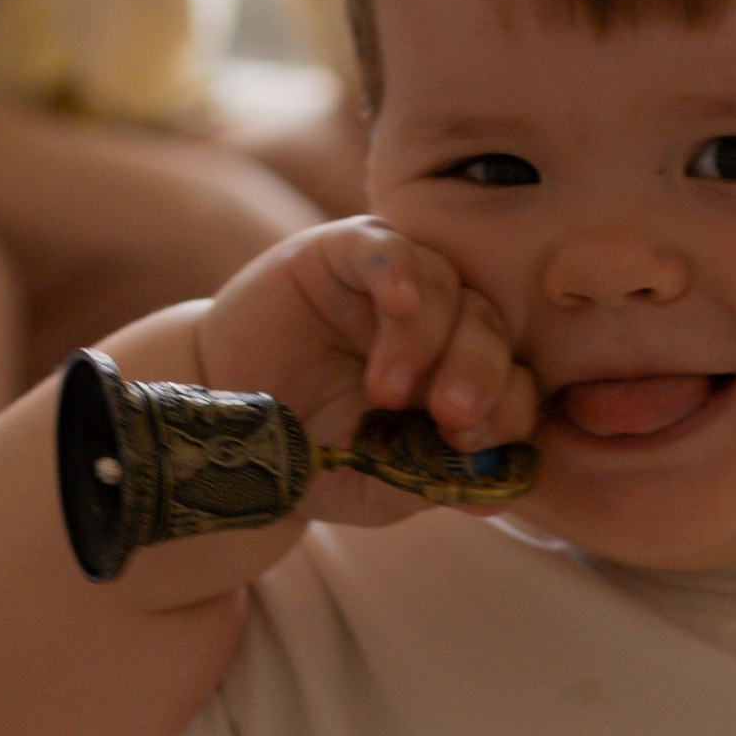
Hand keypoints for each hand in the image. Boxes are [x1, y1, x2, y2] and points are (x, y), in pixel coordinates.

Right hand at [195, 219, 537, 528]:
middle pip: (489, 326)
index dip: (508, 410)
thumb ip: (427, 484)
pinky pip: (384, 245)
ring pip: (445, 284)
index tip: (470, 443)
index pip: (514, 381)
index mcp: (455, 379)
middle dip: (480, 373)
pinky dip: (398, 269)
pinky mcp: (339, 254)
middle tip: (451, 414)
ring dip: (428, 339)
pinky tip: (397, 303)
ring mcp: (388, 285)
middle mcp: (435, 325)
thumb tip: (496, 491)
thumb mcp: (369, 486)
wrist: (221, 432)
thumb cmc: (305, 458)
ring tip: (386, 391)